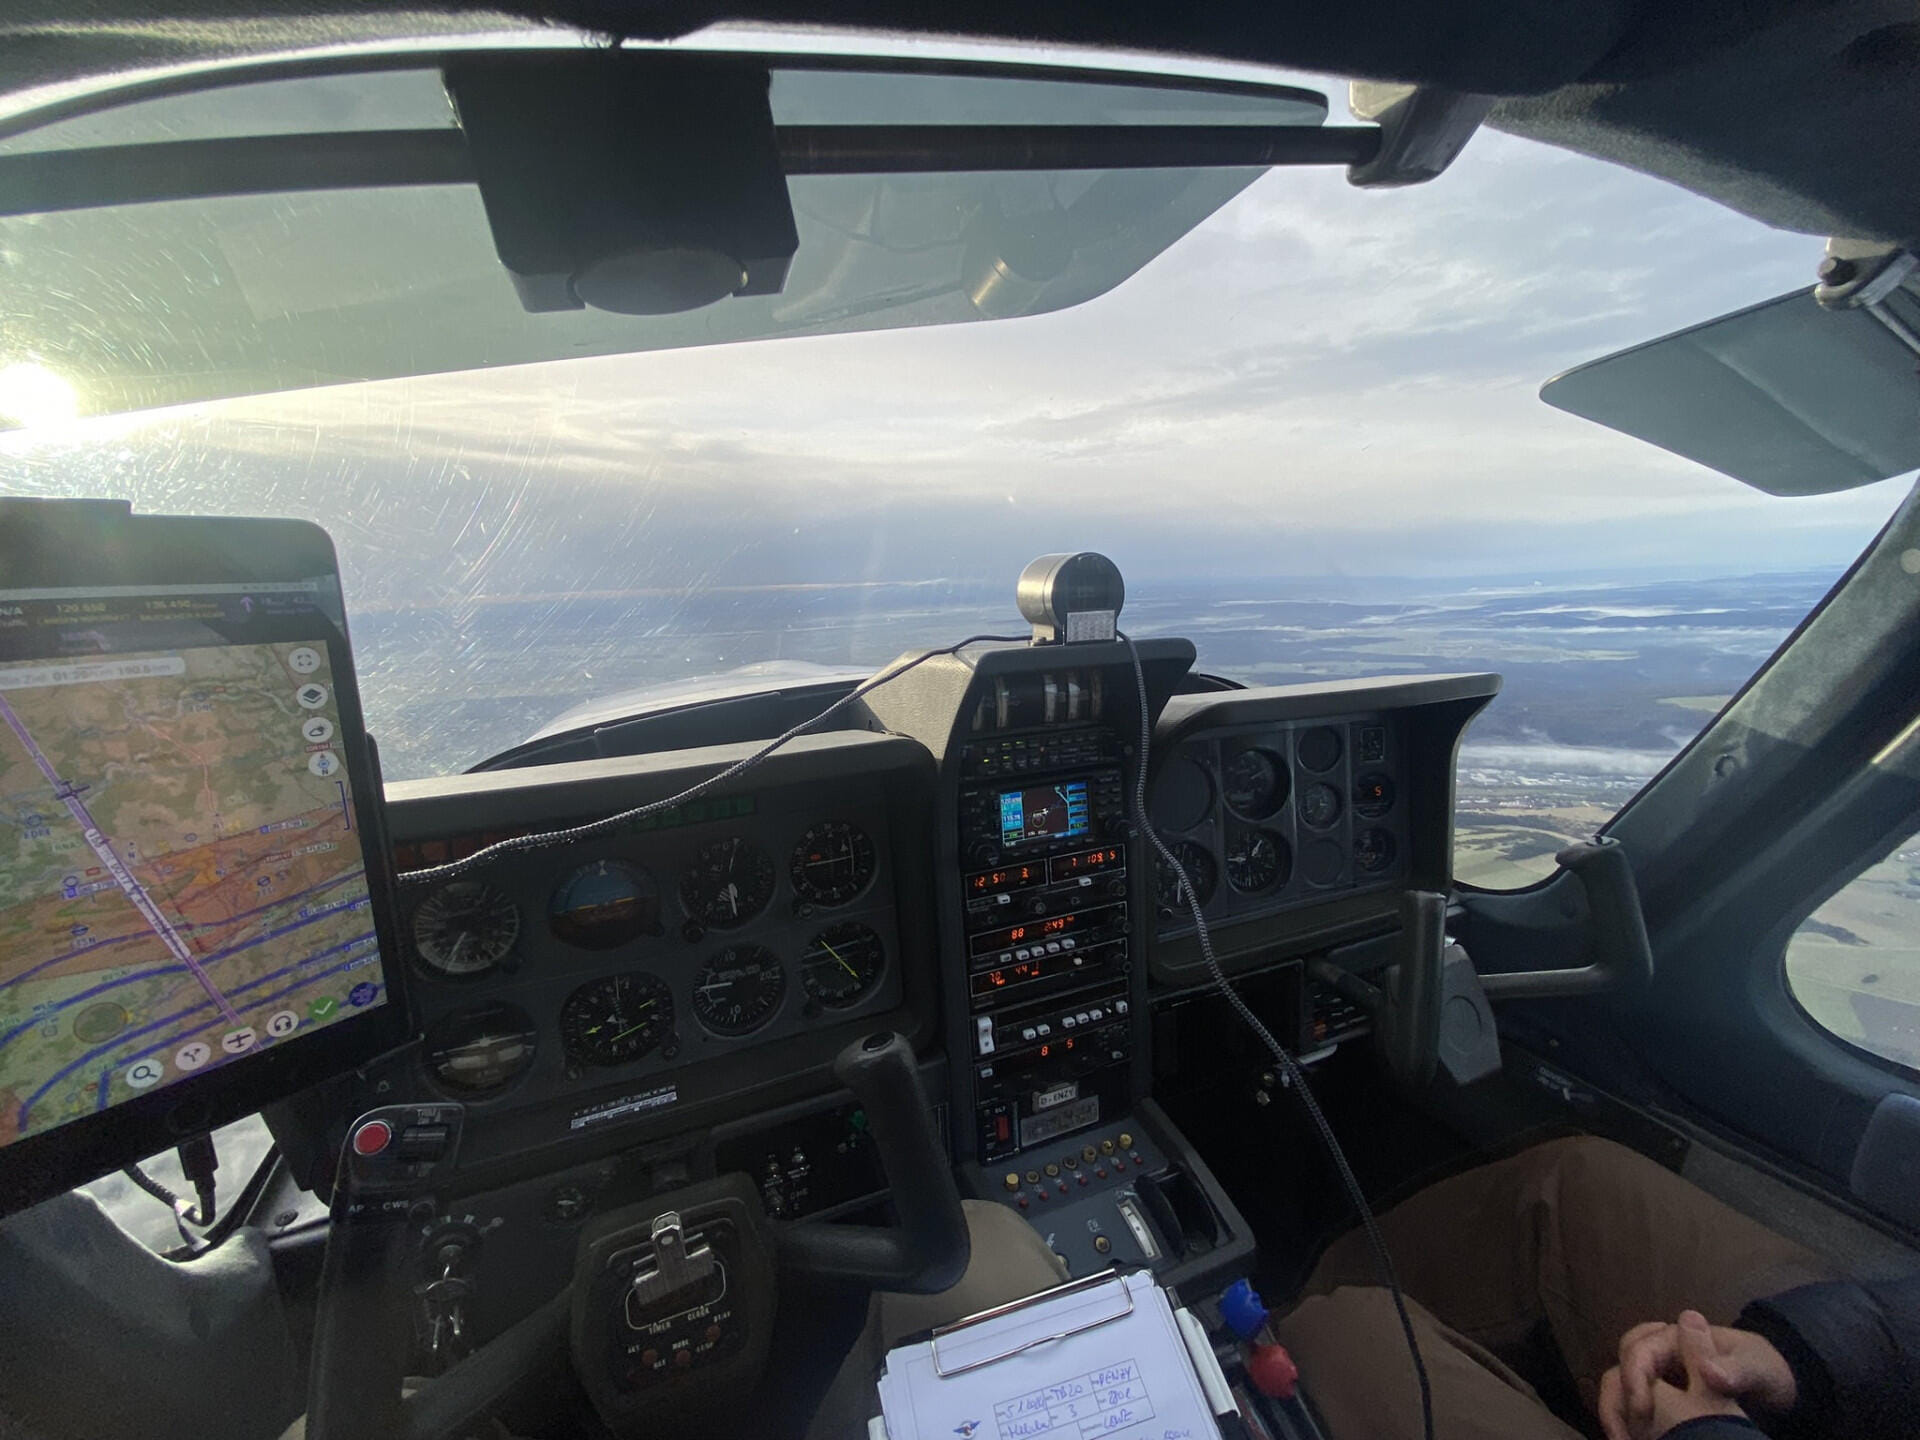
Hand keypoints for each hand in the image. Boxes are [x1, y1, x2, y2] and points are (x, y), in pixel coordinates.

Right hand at [1599, 1310, 1784, 1439]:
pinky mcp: (1663, 1399)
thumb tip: (1707, 1370)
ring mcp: (1660, 1378)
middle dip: (1617, 1401)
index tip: (1642, 1414)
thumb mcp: (1759, 1368)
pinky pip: (1635, 1409)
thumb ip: (1737, 1369)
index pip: (1638, 1351)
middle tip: (1626, 1436)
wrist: (1776, 1387)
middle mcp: (1661, 1355)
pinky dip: (1632, 1427)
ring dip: (1619, 1416)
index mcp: (1676, 1338)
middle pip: (1620, 1368)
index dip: (1634, 1379)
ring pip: (1621, 1390)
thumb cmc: (1765, 1369)